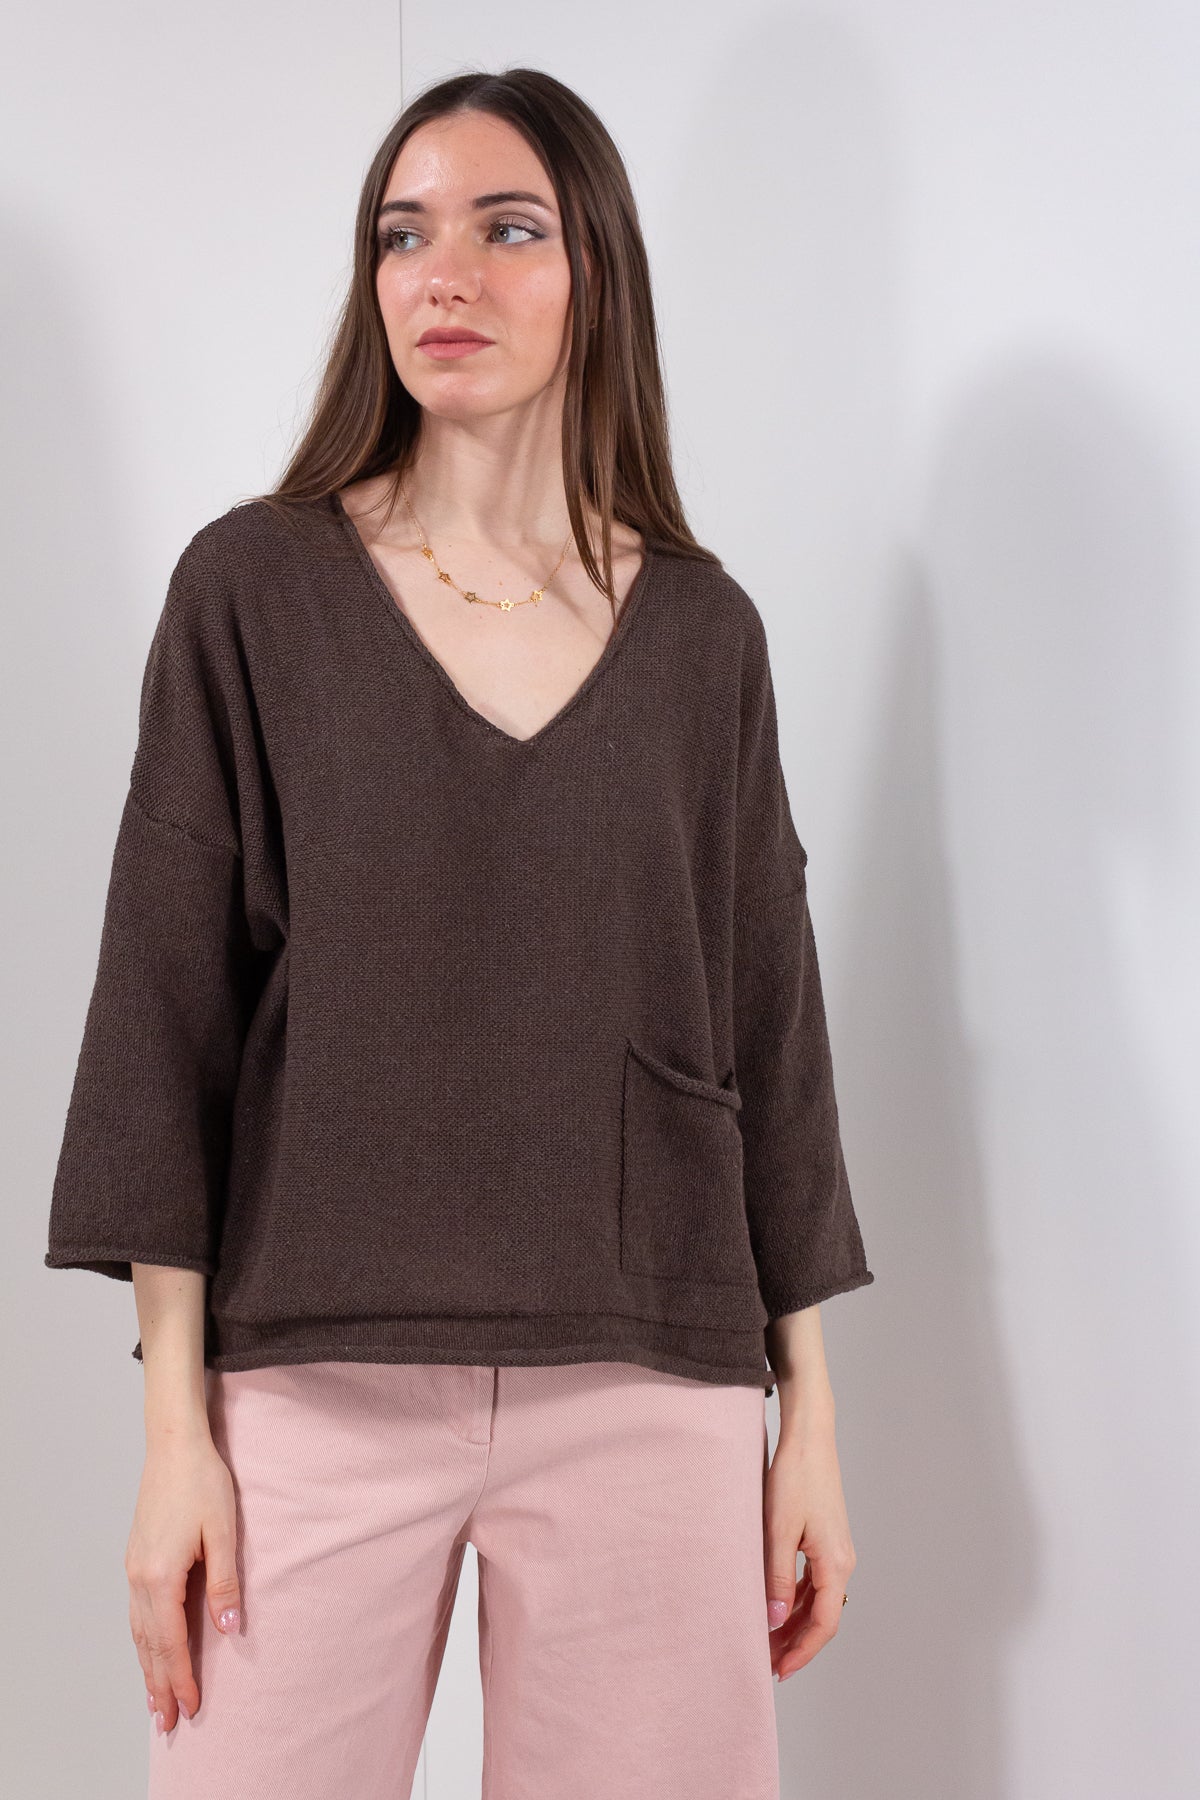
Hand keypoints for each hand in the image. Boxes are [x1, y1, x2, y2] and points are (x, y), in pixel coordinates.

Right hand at [125, 1431, 241, 1732]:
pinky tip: (148, 1649)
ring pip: (138, 1631)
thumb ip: (225, 1583)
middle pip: (149, 1645)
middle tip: (169, 1722)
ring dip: (147, 1667)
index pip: (171, 1642)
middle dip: (159, 1685)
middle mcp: (140, 1578)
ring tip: (154, 1698)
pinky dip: (141, 1640)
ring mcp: (133, 1568)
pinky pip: (135, 1613)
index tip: (192, 1707)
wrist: (173, 1446)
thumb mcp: (223, 1532)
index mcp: (161, 1576)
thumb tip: (230, 1629)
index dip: (182, 1677)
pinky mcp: (135, 1559)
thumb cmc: (202, 1483)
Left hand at [763, 1423, 856, 1678]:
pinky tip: (776, 1605)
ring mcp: (836, 1551)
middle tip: (766, 1661)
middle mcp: (843, 1562)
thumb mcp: (779, 1530)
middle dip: (796, 1643)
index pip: (823, 1625)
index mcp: (835, 1564)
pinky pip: (814, 1582)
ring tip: (767, 1639)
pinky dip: (796, 1599)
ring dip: (794, 1623)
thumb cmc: (795, 1478)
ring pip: (818, 1601)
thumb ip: (777, 1577)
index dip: (802, 1652)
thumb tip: (774, 1620)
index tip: (778, 1670)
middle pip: (822, 1617)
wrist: (809, 1439)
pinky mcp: (827, 1540)